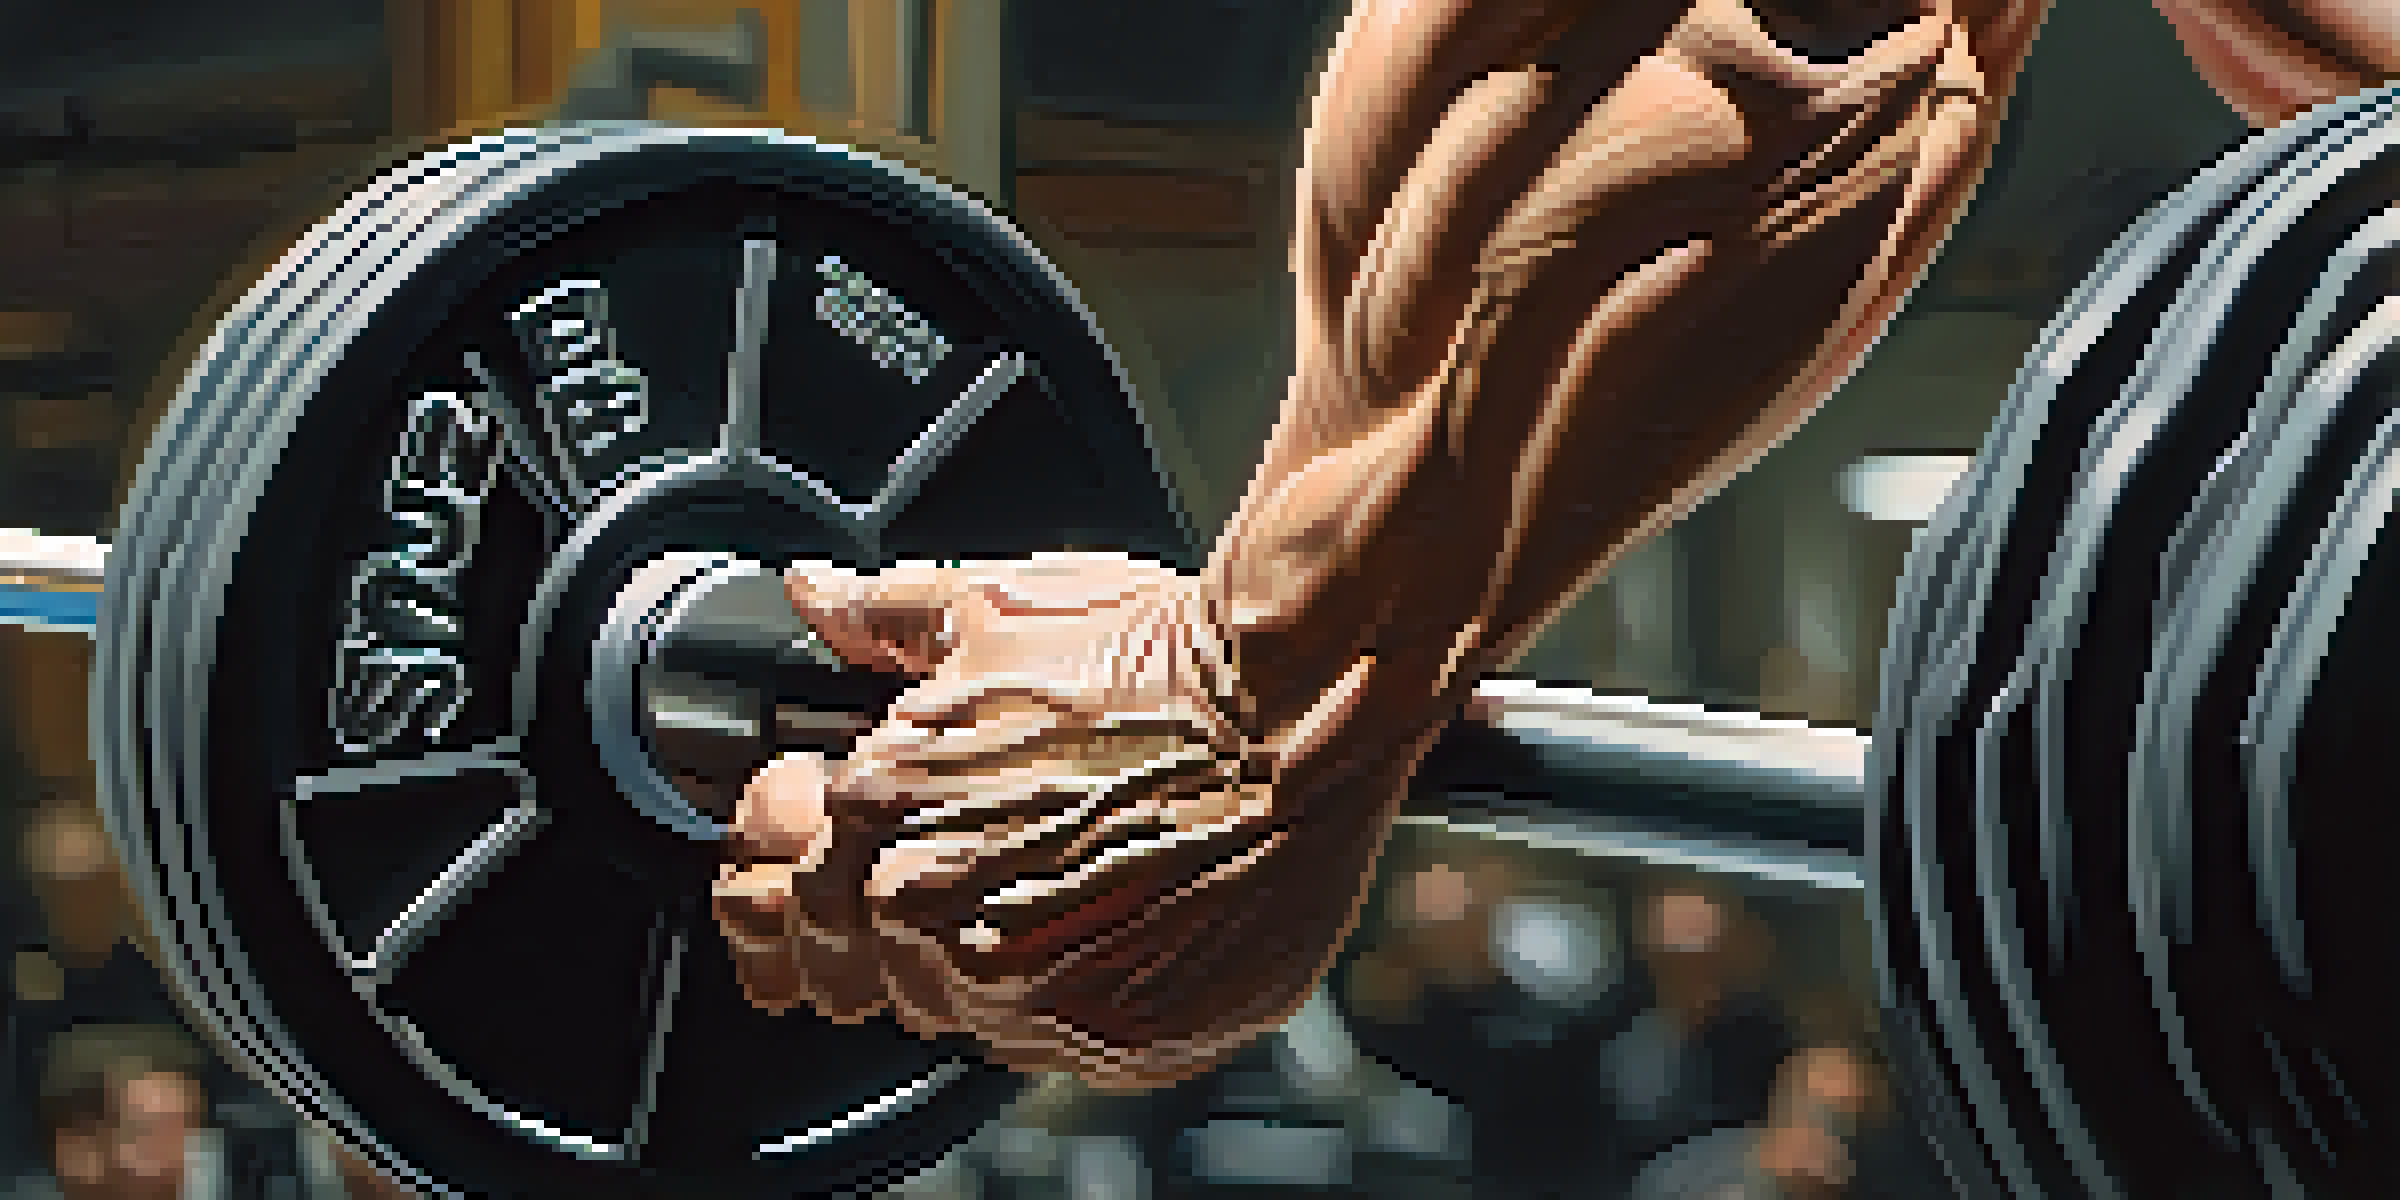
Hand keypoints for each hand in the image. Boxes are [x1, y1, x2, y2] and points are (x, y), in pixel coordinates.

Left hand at [711, 554, 1392, 1089]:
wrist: (1302, 701)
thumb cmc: (1162, 655)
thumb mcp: (999, 606)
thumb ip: (887, 618)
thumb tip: (815, 596)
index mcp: (885, 811)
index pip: (776, 898)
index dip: (789, 867)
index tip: (812, 848)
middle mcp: (943, 915)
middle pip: (861, 967)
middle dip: (886, 916)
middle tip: (964, 856)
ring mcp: (1032, 991)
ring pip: (958, 1011)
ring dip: (979, 957)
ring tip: (1057, 873)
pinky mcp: (1120, 1037)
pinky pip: (1054, 1043)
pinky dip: (1068, 992)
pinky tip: (1108, 915)